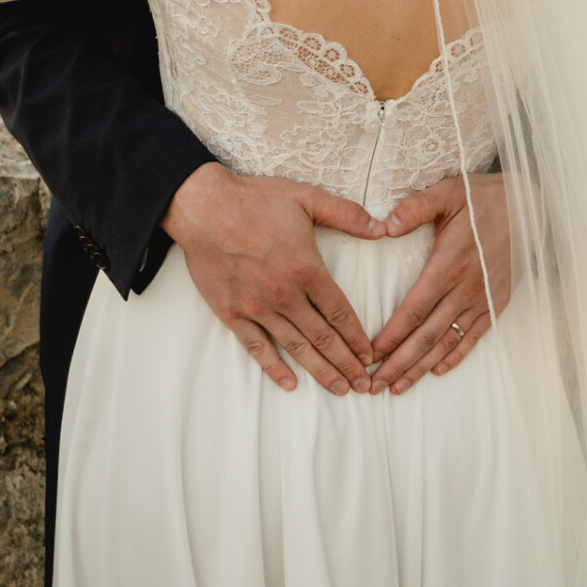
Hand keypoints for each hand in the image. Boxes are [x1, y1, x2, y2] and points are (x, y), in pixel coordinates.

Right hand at [164, 163, 382, 395]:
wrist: (203, 207)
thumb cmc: (255, 200)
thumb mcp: (307, 198)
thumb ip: (347, 214)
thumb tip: (383, 228)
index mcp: (306, 269)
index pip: (340, 313)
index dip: (357, 337)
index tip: (370, 355)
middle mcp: (284, 295)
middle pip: (323, 338)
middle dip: (347, 364)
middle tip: (363, 385)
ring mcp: (257, 307)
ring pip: (295, 347)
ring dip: (320, 371)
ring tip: (339, 389)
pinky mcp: (231, 313)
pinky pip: (256, 347)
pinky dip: (274, 368)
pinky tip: (290, 383)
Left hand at [367, 174, 511, 394]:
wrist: (528, 204)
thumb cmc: (482, 197)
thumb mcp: (447, 192)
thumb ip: (415, 208)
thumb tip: (385, 226)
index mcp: (449, 264)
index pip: (414, 309)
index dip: (392, 335)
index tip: (371, 354)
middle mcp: (466, 288)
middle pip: (427, 335)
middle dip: (399, 362)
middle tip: (375, 385)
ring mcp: (483, 298)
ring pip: (447, 341)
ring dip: (422, 367)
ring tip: (399, 387)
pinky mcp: (497, 302)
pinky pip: (475, 336)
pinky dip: (456, 355)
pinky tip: (437, 370)